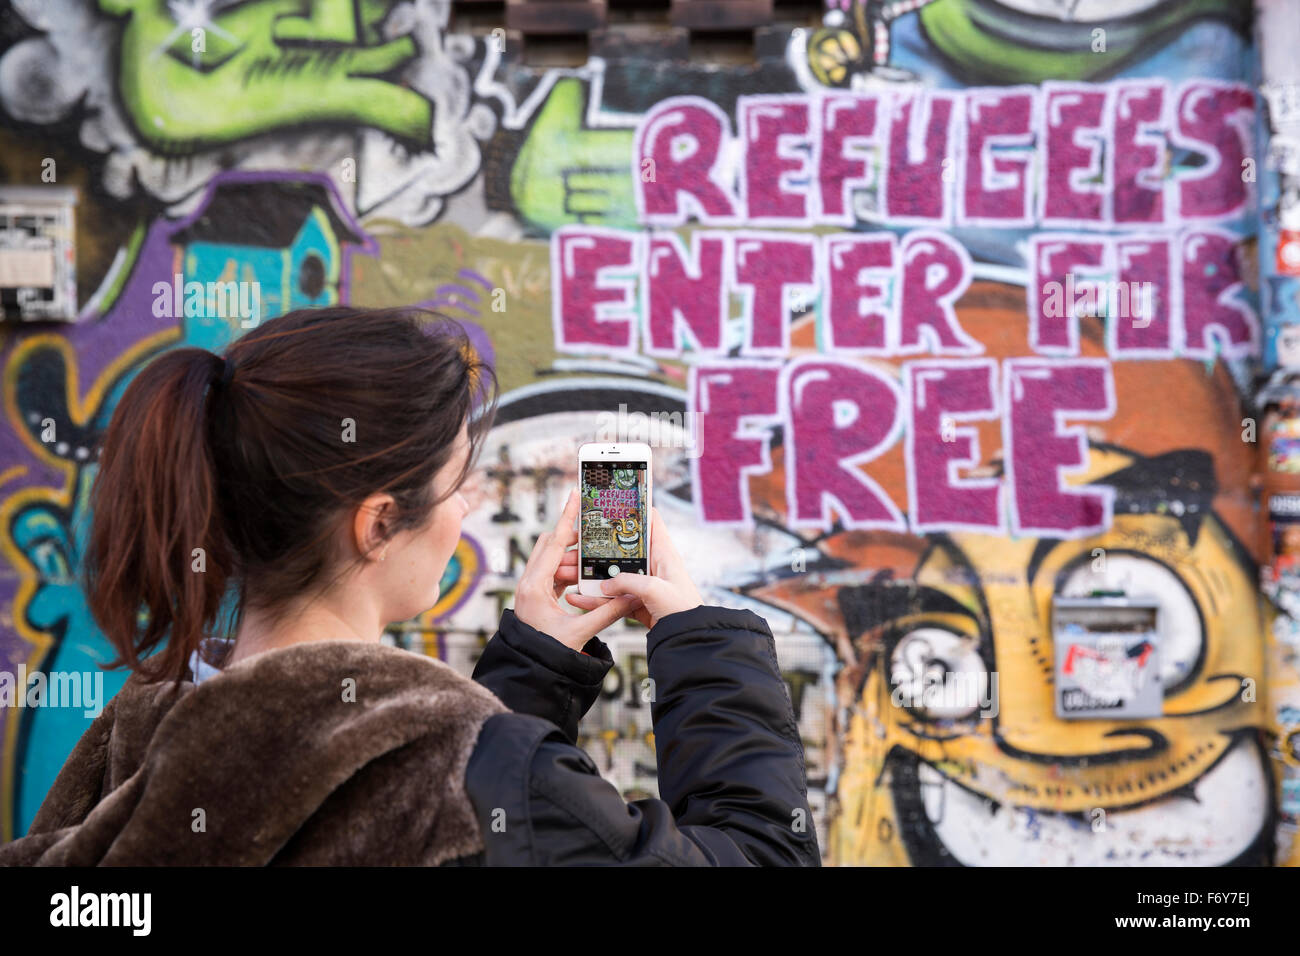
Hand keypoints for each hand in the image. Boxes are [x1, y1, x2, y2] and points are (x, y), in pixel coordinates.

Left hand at [513, 488, 642, 651]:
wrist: (529, 672)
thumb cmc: (547, 654)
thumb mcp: (579, 633)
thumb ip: (607, 613)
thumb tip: (633, 597)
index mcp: (534, 586)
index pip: (553, 543)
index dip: (566, 518)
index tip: (574, 494)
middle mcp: (528, 583)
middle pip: (549, 545)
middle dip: (571, 535)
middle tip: (593, 526)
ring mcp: (531, 589)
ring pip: (551, 559)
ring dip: (572, 555)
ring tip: (595, 553)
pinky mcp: (536, 597)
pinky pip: (553, 573)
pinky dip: (569, 570)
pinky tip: (586, 573)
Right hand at [566, 506, 702, 629]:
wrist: (687, 639)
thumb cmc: (682, 610)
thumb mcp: (653, 589)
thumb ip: (626, 582)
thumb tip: (605, 585)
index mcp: (663, 553)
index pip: (650, 521)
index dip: (633, 510)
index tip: (611, 503)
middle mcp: (653, 566)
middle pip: (620, 551)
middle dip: (596, 550)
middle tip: (575, 546)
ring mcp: (643, 586)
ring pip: (612, 576)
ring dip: (590, 576)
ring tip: (567, 572)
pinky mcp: (637, 604)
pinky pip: (611, 599)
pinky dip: (594, 600)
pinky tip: (577, 598)